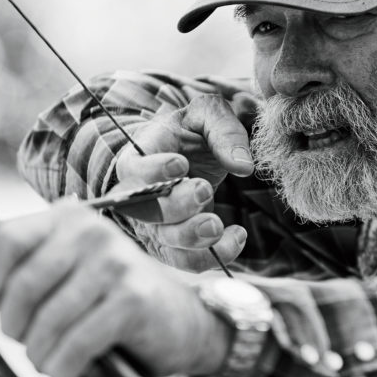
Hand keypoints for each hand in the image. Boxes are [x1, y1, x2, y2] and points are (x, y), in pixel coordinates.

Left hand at [0, 202, 231, 376]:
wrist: (182, 320)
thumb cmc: (117, 299)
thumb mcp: (73, 271)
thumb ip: (30, 269)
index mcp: (70, 219)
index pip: (8, 240)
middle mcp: (93, 233)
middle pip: (23, 285)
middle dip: (16, 327)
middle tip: (28, 343)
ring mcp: (115, 264)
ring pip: (48, 320)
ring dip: (41, 355)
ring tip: (51, 364)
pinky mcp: (132, 299)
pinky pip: (77, 343)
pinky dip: (65, 369)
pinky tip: (70, 376)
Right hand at [112, 92, 258, 270]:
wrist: (189, 155)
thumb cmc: (192, 133)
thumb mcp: (208, 115)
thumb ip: (224, 130)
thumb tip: (243, 165)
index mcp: (139, 159)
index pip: (134, 170)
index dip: (153, 171)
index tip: (180, 164)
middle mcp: (140, 198)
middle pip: (146, 212)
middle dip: (176, 205)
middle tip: (204, 189)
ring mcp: (156, 227)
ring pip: (166, 242)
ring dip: (193, 237)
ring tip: (219, 225)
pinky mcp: (176, 247)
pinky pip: (189, 262)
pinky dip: (213, 256)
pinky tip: (237, 237)